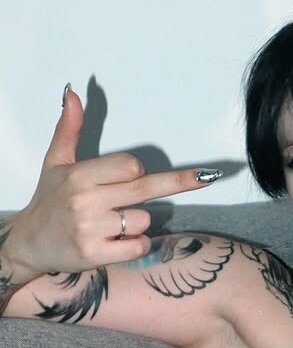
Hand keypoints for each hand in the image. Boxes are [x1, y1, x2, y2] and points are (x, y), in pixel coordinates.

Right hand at [3, 86, 219, 280]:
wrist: (30, 243)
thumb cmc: (49, 201)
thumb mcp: (55, 162)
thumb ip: (68, 129)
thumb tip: (72, 94)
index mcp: (79, 176)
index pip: (129, 166)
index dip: (137, 171)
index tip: (134, 176)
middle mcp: (86, 201)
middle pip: (144, 188)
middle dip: (178, 183)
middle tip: (207, 177)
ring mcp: (91, 229)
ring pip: (143, 220)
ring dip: (139, 223)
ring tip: (113, 225)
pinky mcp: (96, 254)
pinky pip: (138, 246)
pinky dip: (138, 245)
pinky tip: (119, 243)